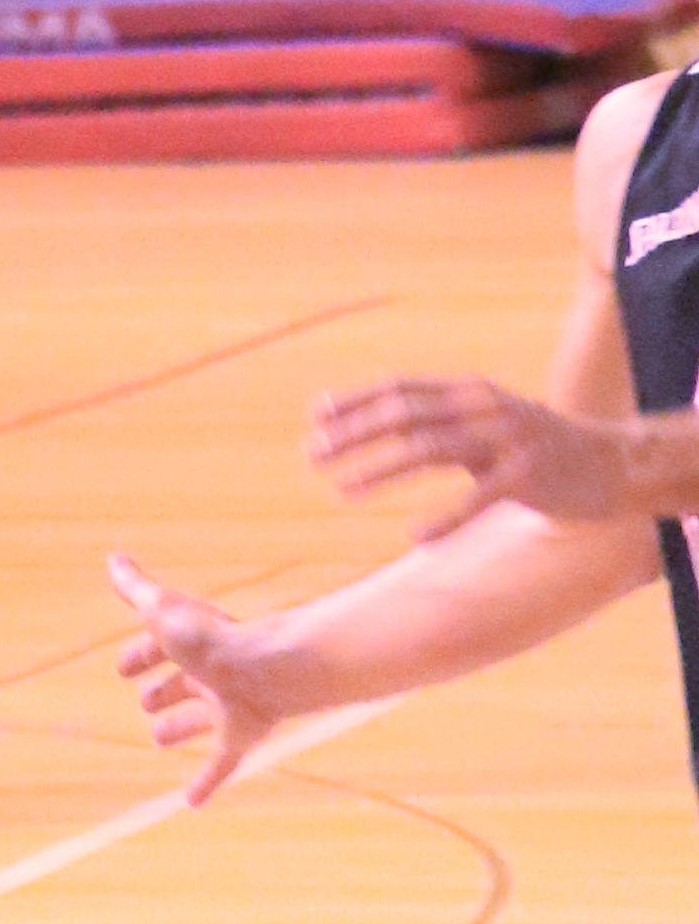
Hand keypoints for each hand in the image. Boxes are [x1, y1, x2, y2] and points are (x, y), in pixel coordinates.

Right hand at [108, 547, 293, 805]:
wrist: (269, 669)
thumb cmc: (213, 638)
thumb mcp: (162, 610)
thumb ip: (135, 587)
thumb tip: (112, 557)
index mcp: (193, 643)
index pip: (160, 648)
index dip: (139, 656)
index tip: (122, 668)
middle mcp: (211, 674)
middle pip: (182, 684)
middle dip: (162, 691)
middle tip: (144, 702)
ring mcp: (227, 707)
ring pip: (199, 721)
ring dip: (179, 729)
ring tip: (159, 740)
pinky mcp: (241, 737)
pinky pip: (220, 764)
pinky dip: (205, 782)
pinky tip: (190, 802)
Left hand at [305, 372, 635, 535]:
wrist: (611, 464)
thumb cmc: (534, 446)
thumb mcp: (484, 421)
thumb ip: (436, 421)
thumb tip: (374, 420)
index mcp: (468, 392)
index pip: (400, 389)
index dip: (355, 402)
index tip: (314, 419)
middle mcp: (483, 408)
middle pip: (405, 414)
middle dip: (353, 434)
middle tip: (312, 455)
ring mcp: (507, 440)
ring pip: (430, 449)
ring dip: (381, 469)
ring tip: (343, 489)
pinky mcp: (528, 477)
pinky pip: (477, 497)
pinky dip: (444, 516)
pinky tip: (414, 533)